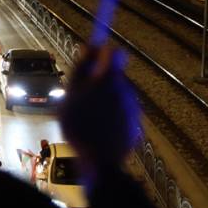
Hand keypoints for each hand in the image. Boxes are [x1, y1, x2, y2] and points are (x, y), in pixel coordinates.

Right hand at [59, 45, 139, 175]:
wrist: (101, 162)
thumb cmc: (81, 127)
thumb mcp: (71, 95)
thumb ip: (81, 68)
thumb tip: (88, 45)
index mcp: (110, 80)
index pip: (112, 52)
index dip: (101, 53)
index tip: (90, 59)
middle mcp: (126, 90)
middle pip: (115, 73)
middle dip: (101, 78)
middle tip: (84, 93)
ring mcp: (133, 106)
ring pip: (119, 91)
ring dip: (106, 95)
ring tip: (90, 113)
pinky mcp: (136, 120)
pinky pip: (123, 107)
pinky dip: (113, 110)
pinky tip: (100, 124)